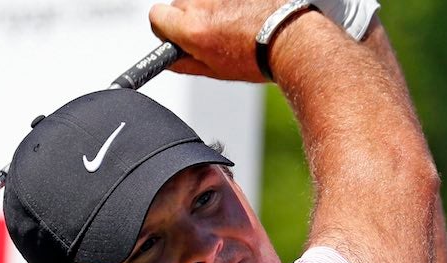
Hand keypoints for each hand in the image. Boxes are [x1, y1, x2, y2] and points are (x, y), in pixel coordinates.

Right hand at [148, 0, 283, 81]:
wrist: (290, 38)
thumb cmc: (256, 56)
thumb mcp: (214, 70)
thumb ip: (183, 64)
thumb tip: (168, 60)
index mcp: (191, 28)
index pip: (156, 16)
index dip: (165, 28)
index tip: (176, 35)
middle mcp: (201, 3)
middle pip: (178, 4)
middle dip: (189, 17)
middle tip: (210, 33)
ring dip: (209, 7)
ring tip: (231, 22)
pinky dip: (227, 1)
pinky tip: (242, 12)